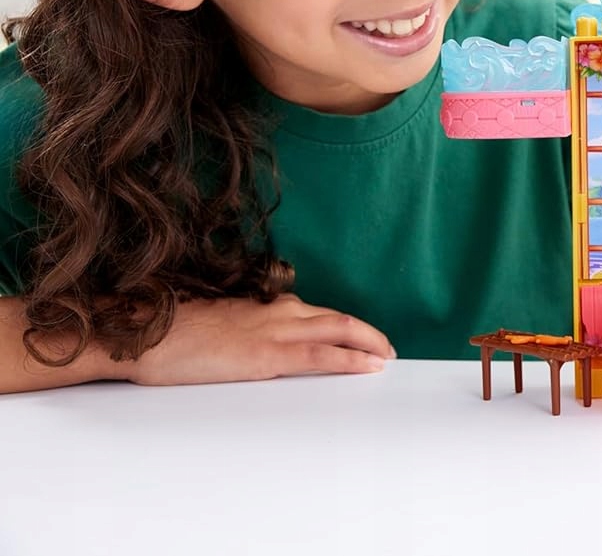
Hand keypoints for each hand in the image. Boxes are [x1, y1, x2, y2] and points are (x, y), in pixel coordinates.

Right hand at [122, 294, 395, 385]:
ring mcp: (273, 331)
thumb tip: (253, 344)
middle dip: (368, 333)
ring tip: (387, 356)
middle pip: (338, 318)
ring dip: (369, 343)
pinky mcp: (266, 354)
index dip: (343, 326)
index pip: (316, 313)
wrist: (142, 333)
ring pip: (339, 330)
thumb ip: (244, 331)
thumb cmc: (170, 334)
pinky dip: (351, 359)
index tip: (360, 336)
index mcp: (264, 306)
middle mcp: (276, 312)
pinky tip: (369, 366)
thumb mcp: (216, 328)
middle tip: (386, 348)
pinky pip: (321, 354)